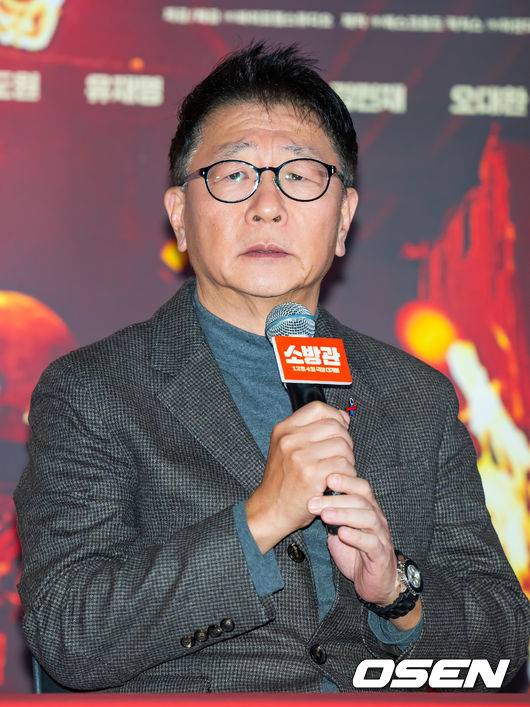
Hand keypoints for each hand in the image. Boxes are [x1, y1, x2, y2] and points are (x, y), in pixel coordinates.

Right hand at [245, 401, 352, 552]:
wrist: (270, 509)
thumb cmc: (283, 481)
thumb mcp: (287, 448)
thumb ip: (311, 430)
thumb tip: (343, 416)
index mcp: (284, 429)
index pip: (318, 408)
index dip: (335, 416)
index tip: (340, 429)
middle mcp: (290, 439)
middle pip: (334, 426)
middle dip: (345, 440)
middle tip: (342, 455)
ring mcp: (300, 456)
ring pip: (342, 445)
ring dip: (348, 459)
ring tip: (339, 470)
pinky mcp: (312, 475)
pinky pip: (343, 465)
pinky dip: (348, 474)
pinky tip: (338, 481)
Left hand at [308, 473, 400, 606]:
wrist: (376, 581)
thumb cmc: (356, 551)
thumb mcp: (340, 528)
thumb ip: (331, 513)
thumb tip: (311, 496)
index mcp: (368, 508)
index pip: (361, 487)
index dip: (346, 480)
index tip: (325, 478)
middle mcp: (377, 519)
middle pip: (361, 500)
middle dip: (336, 498)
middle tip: (314, 502)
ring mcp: (381, 536)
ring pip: (368, 519)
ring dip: (344, 514)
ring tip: (325, 515)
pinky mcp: (381, 556)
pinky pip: (372, 543)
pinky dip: (357, 537)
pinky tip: (342, 533)